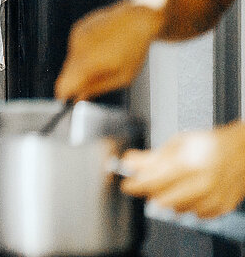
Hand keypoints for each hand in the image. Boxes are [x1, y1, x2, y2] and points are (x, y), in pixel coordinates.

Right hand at [54, 0, 163, 100]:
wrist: (138, 17)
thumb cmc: (134, 48)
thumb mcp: (123, 77)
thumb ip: (97, 88)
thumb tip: (79, 97)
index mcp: (87, 63)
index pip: (62, 86)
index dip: (66, 95)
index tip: (72, 99)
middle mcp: (76, 48)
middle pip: (67, 72)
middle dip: (78, 78)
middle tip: (100, 76)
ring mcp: (75, 36)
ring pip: (71, 58)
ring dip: (84, 62)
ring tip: (106, 56)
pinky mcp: (78, 27)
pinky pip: (76, 46)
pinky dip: (86, 49)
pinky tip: (103, 44)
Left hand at [119, 122, 244, 217]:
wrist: (241, 152)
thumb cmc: (210, 145)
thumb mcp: (177, 144)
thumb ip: (151, 157)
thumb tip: (128, 163)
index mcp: (189, 165)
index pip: (153, 183)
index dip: (135, 185)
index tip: (127, 185)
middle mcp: (202, 184)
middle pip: (162, 200)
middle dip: (151, 192)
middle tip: (150, 183)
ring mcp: (213, 198)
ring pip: (177, 210)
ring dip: (170, 199)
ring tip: (175, 183)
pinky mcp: (222, 208)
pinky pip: (195, 215)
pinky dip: (188, 206)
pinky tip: (191, 192)